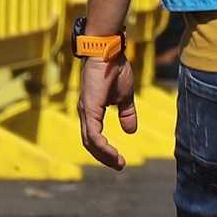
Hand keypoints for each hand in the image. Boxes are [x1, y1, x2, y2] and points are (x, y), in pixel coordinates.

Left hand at [78, 55, 136, 170]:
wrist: (108, 51)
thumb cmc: (114, 68)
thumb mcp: (124, 96)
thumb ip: (126, 113)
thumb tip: (131, 131)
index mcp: (92, 110)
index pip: (94, 137)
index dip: (105, 150)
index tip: (119, 159)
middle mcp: (85, 112)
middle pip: (90, 143)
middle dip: (104, 157)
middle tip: (118, 165)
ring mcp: (85, 110)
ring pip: (90, 142)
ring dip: (104, 155)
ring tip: (118, 162)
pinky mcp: (89, 108)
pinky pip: (93, 134)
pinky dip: (102, 146)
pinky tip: (112, 153)